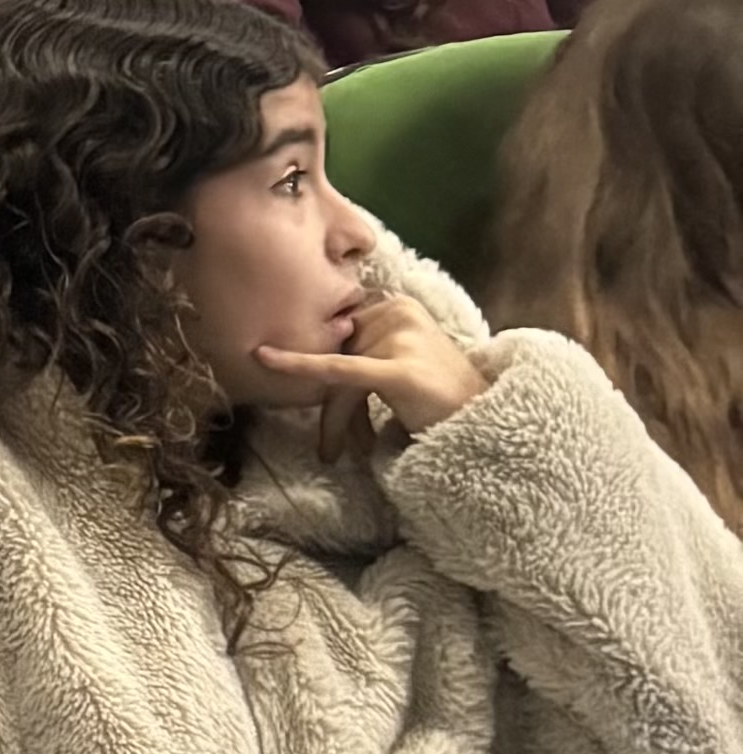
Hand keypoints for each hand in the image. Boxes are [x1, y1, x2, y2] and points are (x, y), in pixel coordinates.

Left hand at [253, 287, 488, 455]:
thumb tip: (305, 355)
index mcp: (395, 304)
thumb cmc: (438, 398)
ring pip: (337, 375)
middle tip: (338, 443)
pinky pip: (337, 371)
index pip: (341, 333)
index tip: (331, 408)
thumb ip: (360, 349)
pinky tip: (265, 359)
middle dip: (333, 402)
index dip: (325, 371)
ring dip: (338, 419)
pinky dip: (298, 366)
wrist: (487, 426)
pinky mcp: (399, 369)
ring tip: (343, 450)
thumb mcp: (397, 360)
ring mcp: (402, 338)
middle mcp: (399, 311)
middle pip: (337, 353)